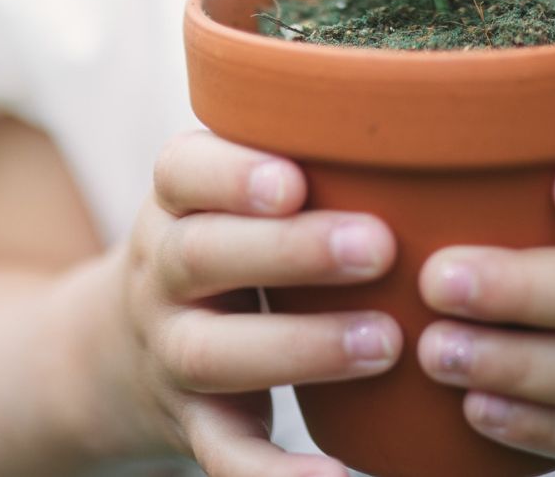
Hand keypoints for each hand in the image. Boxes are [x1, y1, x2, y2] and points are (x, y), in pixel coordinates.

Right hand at [88, 131, 400, 476]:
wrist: (114, 351)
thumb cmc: (227, 242)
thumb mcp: (230, 190)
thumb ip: (302, 151)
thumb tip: (440, 112)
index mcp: (176, 201)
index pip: (182, 171)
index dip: (232, 173)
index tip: (293, 179)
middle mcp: (161, 272)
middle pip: (200, 255)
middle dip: (288, 251)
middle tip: (378, 246)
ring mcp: (169, 352)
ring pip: (212, 352)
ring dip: (299, 348)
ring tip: (386, 343)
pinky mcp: (192, 423)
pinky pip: (224, 455)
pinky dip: (274, 475)